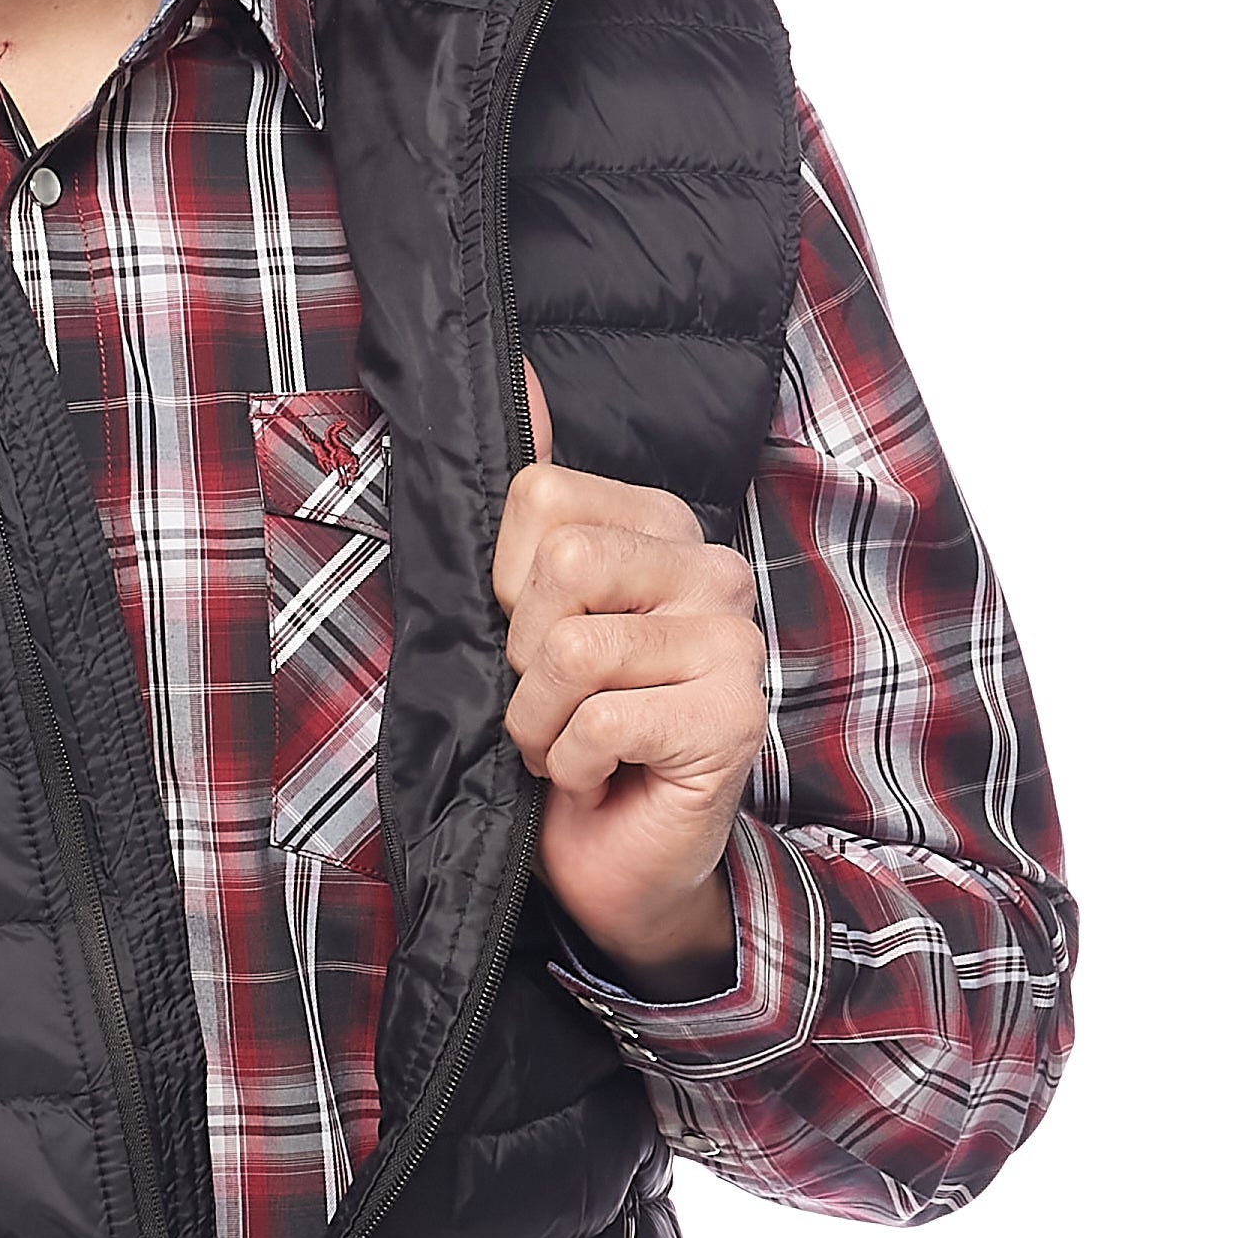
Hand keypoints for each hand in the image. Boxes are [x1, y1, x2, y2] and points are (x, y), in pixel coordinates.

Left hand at [492, 363, 765, 994]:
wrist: (613, 859)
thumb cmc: (569, 732)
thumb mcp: (526, 612)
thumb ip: (530, 504)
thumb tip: (519, 377)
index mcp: (663, 527)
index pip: (540, 498)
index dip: (505, 584)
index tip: (534, 637)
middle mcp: (713, 571)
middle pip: (561, 566)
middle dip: (521, 656)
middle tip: (552, 701)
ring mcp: (733, 645)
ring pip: (572, 649)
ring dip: (539, 722)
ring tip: (570, 744)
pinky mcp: (732, 719)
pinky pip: (599, 721)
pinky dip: (572, 764)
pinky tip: (602, 776)